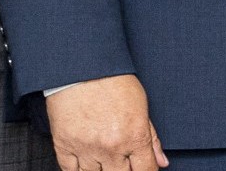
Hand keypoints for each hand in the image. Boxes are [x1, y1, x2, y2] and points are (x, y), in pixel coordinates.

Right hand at [44, 74, 167, 169]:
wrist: (81, 66)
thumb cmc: (111, 80)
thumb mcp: (141, 105)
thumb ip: (152, 137)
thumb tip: (161, 161)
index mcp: (134, 136)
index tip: (142, 169)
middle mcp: (111, 146)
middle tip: (121, 161)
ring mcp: (86, 148)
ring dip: (102, 170)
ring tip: (104, 158)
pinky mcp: (64, 145)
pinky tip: (85, 163)